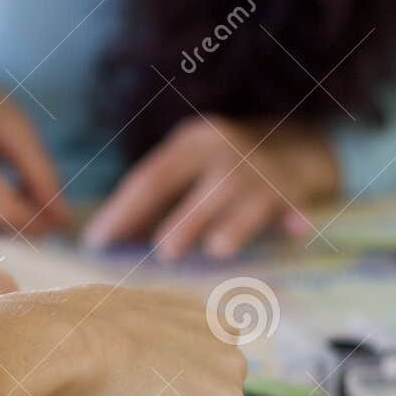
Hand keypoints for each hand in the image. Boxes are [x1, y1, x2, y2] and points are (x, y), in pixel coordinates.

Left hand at [84, 117, 339, 259]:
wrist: (293, 143)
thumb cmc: (219, 166)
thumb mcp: (185, 166)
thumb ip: (151, 198)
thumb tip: (104, 239)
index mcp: (192, 143)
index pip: (152, 179)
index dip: (124, 212)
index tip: (99, 241)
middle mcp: (227, 154)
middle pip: (199, 192)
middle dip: (181, 224)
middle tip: (160, 252)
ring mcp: (263, 175)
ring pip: (245, 206)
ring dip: (231, 229)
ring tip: (215, 249)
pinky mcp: (293, 194)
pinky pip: (293, 210)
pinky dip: (295, 221)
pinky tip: (296, 229)